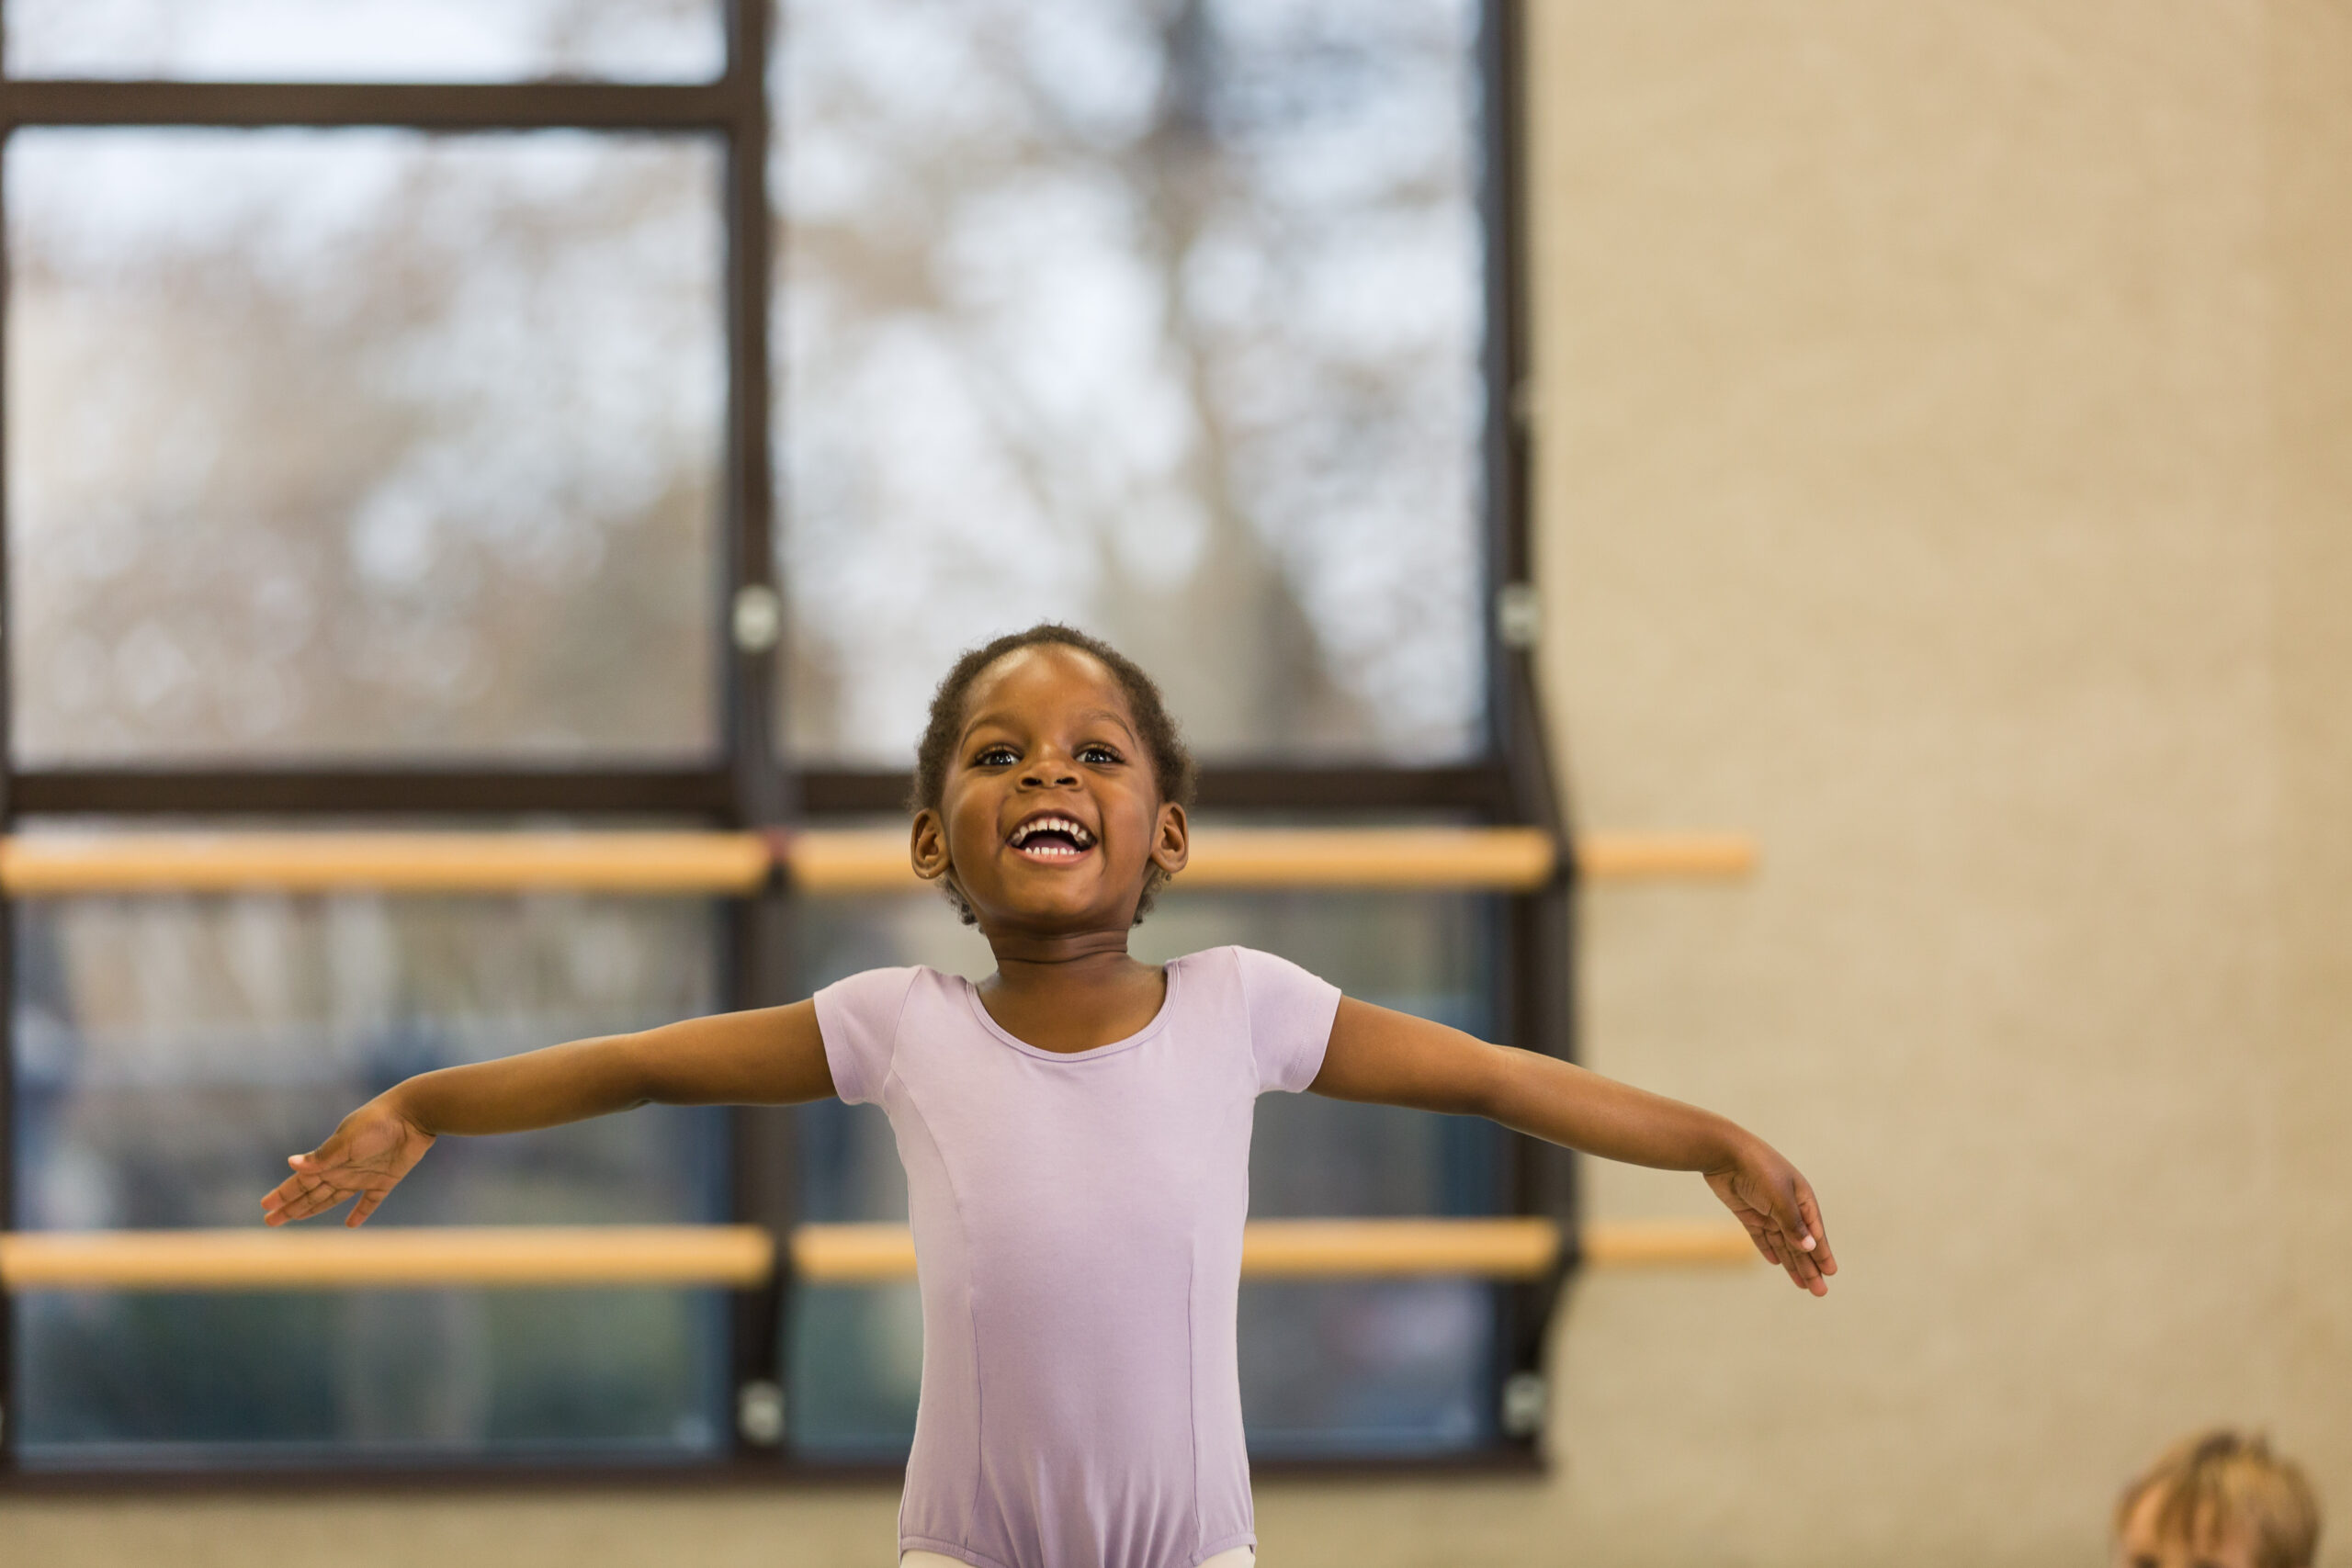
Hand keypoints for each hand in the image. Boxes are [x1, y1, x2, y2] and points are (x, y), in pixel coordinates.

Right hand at [260, 1094, 435, 1227]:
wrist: (414, 1115)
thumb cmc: (378, 1123)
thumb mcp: (348, 1140)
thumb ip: (323, 1156)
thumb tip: (291, 1163)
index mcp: (330, 1159)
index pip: (301, 1182)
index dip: (283, 1195)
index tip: (264, 1207)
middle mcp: (343, 1169)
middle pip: (312, 1193)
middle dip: (291, 1207)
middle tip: (271, 1221)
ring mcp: (363, 1175)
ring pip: (333, 1198)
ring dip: (314, 1208)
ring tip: (297, 1217)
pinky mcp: (385, 1180)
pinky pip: (370, 1201)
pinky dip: (360, 1213)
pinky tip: (351, 1224)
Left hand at [1704, 1138, 1835, 1295]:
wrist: (1725, 1152)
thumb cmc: (1759, 1170)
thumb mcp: (1779, 1198)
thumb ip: (1793, 1224)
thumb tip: (1810, 1247)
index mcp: (1802, 1199)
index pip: (1815, 1232)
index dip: (1822, 1253)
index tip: (1830, 1273)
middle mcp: (1787, 1206)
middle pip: (1800, 1243)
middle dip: (1810, 1267)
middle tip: (1819, 1292)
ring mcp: (1767, 1210)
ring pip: (1783, 1243)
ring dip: (1792, 1264)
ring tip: (1802, 1285)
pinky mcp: (1748, 1212)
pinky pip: (1762, 1236)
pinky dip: (1769, 1249)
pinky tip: (1776, 1263)